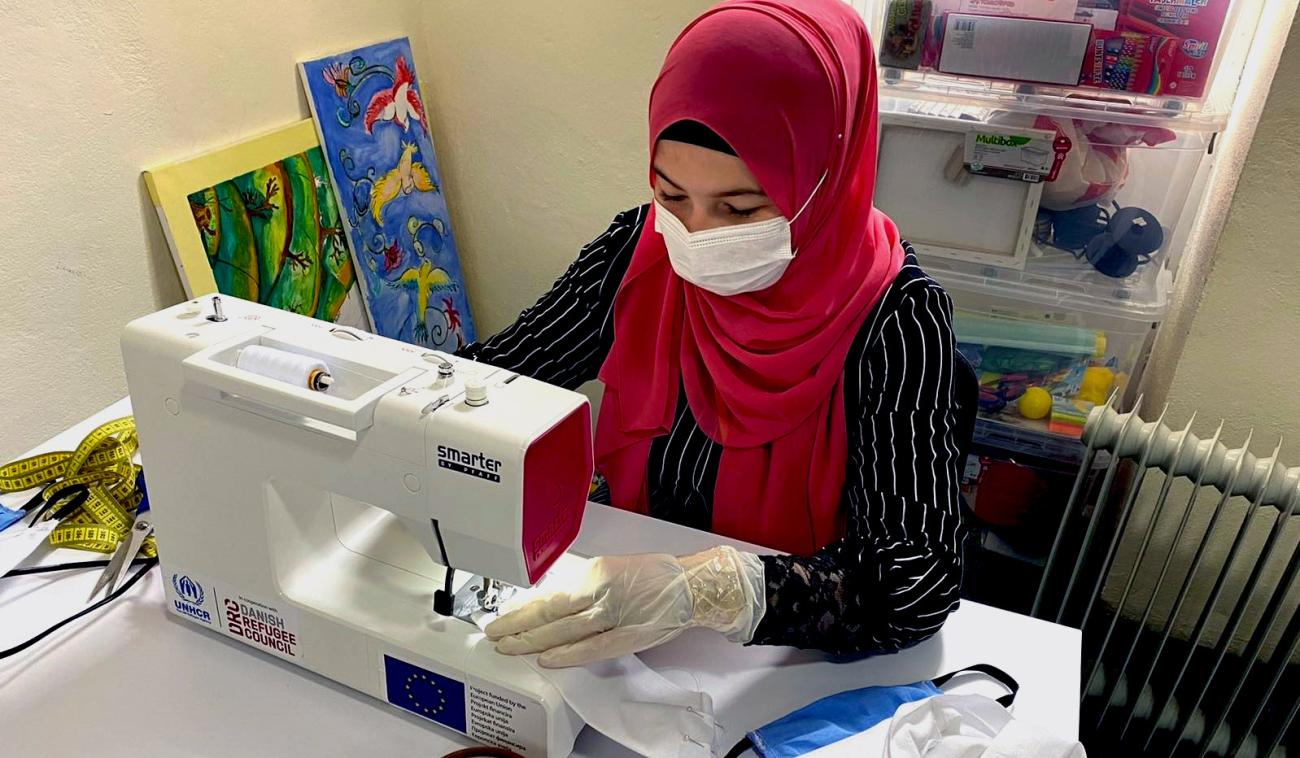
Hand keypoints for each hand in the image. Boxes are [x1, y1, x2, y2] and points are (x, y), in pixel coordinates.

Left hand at [484, 546, 764, 667]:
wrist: (689, 585)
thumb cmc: (652, 575)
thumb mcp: (609, 568)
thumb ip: (581, 586)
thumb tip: (550, 600)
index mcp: (594, 573)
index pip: (547, 595)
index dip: (520, 611)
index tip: (502, 619)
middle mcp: (600, 592)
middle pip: (549, 614)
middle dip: (518, 628)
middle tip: (495, 637)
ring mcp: (614, 615)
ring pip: (564, 632)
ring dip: (533, 642)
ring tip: (510, 649)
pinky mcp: (627, 635)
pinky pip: (592, 648)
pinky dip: (568, 654)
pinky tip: (548, 659)